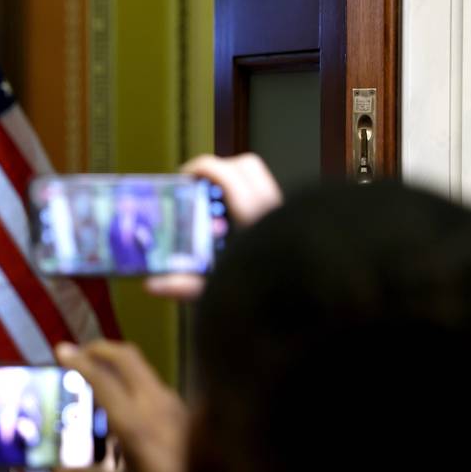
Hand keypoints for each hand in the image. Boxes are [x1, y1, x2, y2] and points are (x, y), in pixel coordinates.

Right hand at [53, 340, 188, 471]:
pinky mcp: (187, 413)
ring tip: (98, 382)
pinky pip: (154, 387)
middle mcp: (156, 405)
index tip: (61, 351)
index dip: (79, 361)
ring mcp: (176, 406)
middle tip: (80, 355)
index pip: (102, 380)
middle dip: (100, 349)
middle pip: (127, 357)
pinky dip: (134, 384)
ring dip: (118, 367)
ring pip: (143, 370)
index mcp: (135, 424)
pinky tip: (127, 410)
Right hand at [145, 153, 282, 300]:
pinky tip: (235, 231)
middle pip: (247, 166)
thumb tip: (152, 284)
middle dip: (220, 171)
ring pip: (260, 181)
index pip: (228, 172)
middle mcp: (273, 210)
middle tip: (198, 190)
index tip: (184, 179)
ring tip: (214, 211)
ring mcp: (286, 214)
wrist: (317, 305)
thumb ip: (187, 288)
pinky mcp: (292, 223)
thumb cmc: (273, 296)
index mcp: (254, 218)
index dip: (203, 168)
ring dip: (235, 187)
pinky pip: (268, 200)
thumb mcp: (221, 294)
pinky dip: (248, 205)